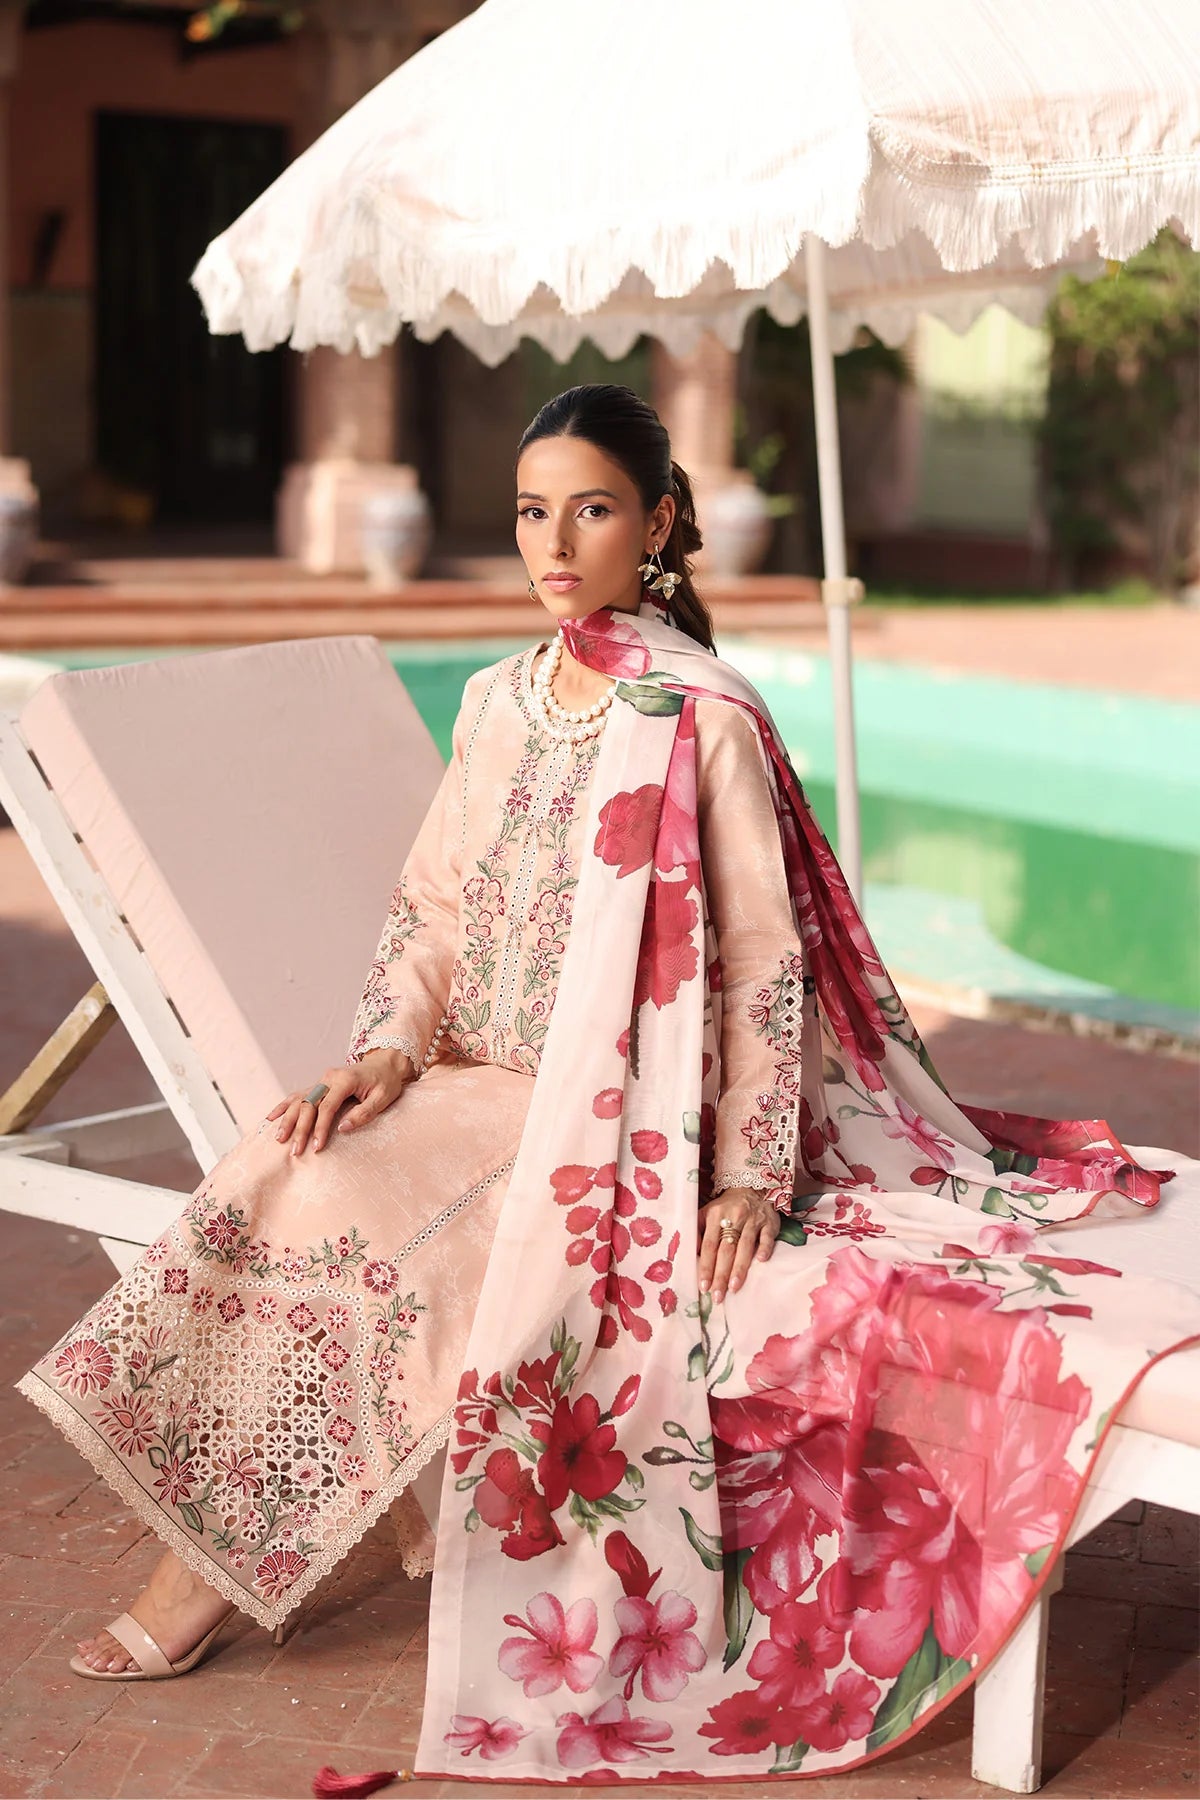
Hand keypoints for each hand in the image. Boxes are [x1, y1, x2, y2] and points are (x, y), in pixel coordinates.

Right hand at [266, 1047, 414, 1155]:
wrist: (384, 1063)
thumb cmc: (385, 1082)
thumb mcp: (382, 1098)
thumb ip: (364, 1113)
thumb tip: (343, 1128)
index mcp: (344, 1080)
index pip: (327, 1107)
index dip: (320, 1128)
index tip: (316, 1147)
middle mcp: (329, 1078)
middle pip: (308, 1105)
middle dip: (300, 1129)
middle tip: (295, 1151)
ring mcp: (322, 1080)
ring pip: (299, 1100)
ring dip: (287, 1120)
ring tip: (279, 1138)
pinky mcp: (319, 1084)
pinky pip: (298, 1095)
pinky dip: (284, 1106)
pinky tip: (271, 1117)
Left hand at [697, 1187, 782, 1302]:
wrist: (751, 1189)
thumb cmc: (725, 1208)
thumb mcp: (707, 1214)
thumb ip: (697, 1232)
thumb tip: (689, 1255)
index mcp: (714, 1215)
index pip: (708, 1245)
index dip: (705, 1266)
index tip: (703, 1286)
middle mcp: (734, 1217)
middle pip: (726, 1250)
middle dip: (720, 1274)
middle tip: (717, 1296)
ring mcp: (752, 1220)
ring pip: (745, 1246)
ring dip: (740, 1268)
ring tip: (734, 1288)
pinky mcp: (769, 1222)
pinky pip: (767, 1237)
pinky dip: (764, 1248)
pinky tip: (761, 1262)